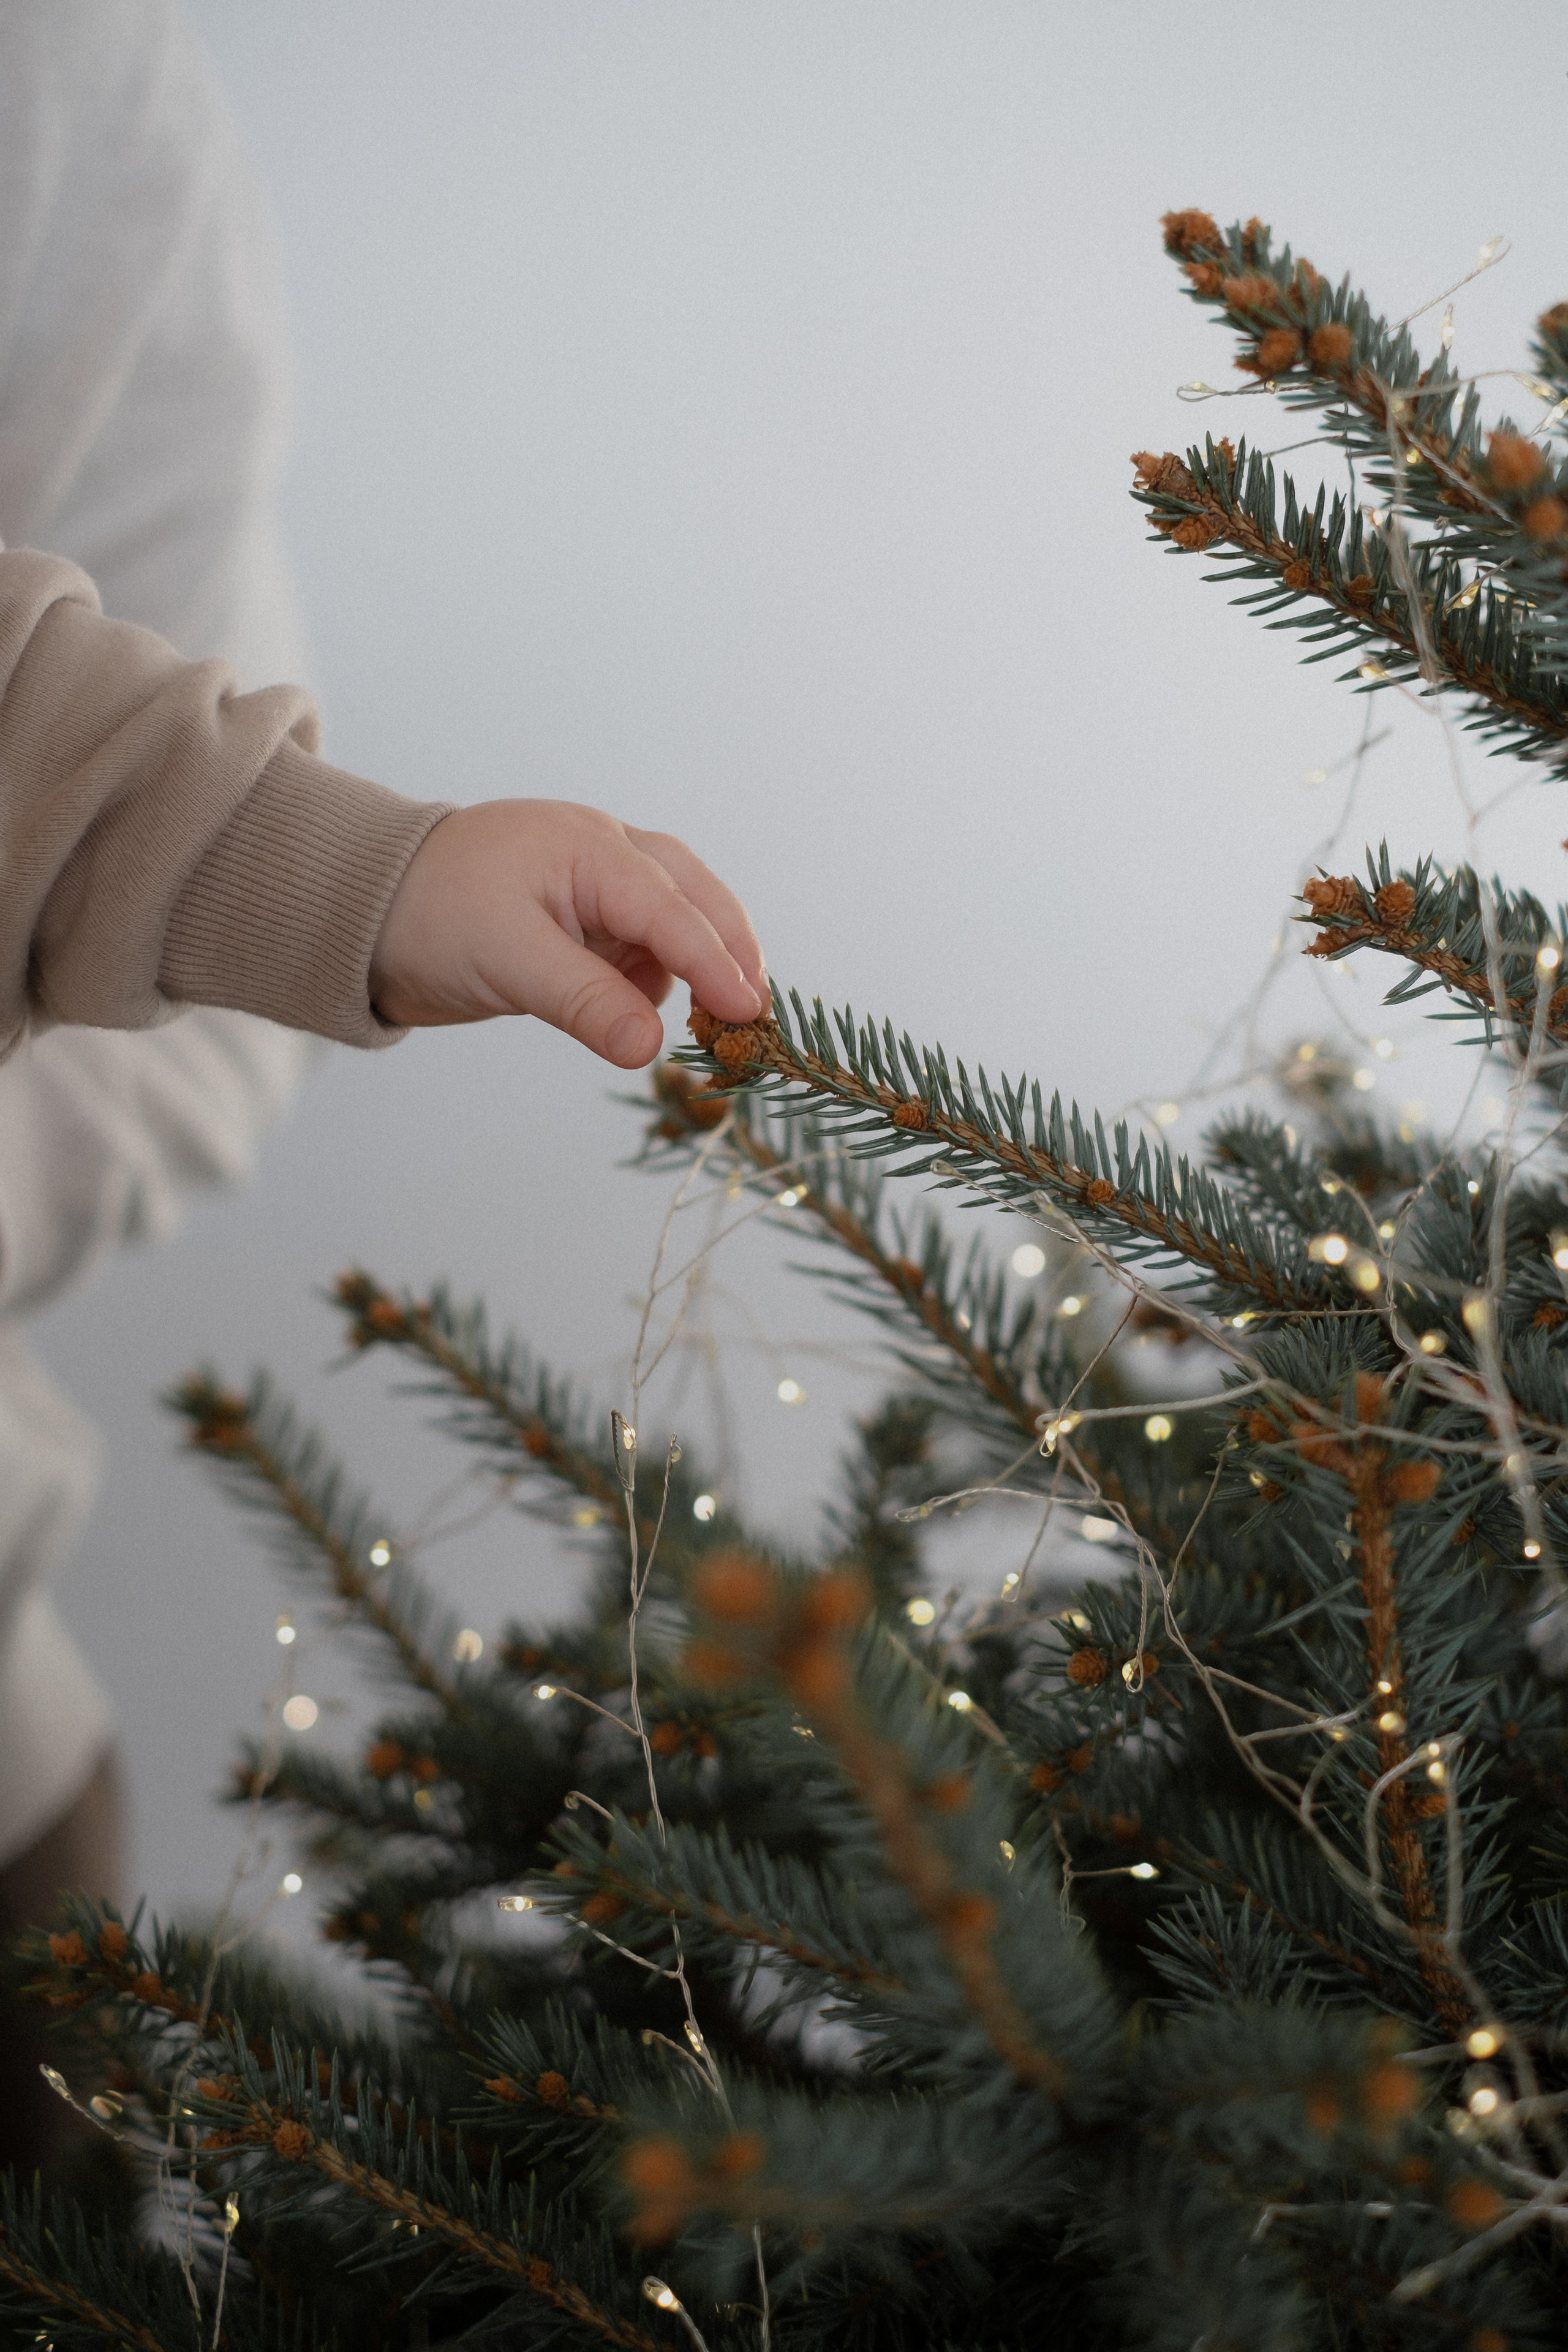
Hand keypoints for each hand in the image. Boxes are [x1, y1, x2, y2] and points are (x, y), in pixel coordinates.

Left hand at [369, 800, 765, 1065]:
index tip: (750, 1014)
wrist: (363, 907)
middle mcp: (606, 857)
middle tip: (758, 1015)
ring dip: (701, 965)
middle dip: (730, 951)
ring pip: (675, 920)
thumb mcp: (507, 959)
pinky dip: (663, 977)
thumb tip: (651, 1049)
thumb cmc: (430, 914)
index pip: (671, 910)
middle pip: (695, 898)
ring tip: (717, 1023)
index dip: (716, 963)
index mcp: (590, 849)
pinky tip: (657, 1013)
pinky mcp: (583, 923)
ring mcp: (598, 888)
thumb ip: (584, 1001)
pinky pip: (642, 947)